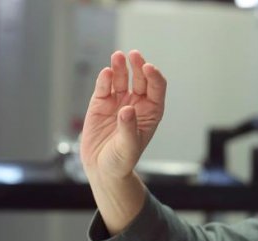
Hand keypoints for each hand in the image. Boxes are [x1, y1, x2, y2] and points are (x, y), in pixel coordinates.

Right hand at [81, 50, 166, 178]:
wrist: (102, 168)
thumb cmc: (122, 160)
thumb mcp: (128, 147)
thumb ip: (128, 128)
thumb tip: (127, 109)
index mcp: (151, 112)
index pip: (156, 88)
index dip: (154, 76)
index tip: (148, 68)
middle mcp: (137, 103)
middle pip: (140, 79)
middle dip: (138, 66)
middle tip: (134, 55)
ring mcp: (118, 101)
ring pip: (122, 79)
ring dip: (120, 67)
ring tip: (117, 56)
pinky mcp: (100, 104)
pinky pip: (104, 87)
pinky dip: (104, 79)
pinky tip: (106, 72)